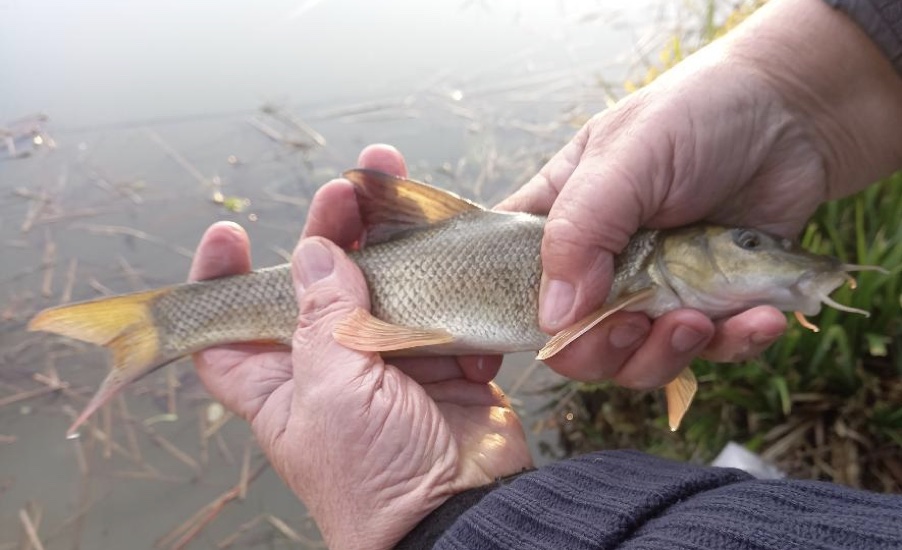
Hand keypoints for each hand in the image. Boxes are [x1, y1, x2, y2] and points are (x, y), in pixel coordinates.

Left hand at [189, 145, 531, 549]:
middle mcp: (330, 365)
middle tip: (344, 191)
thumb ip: (325, 318)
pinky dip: (447, 292)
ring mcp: (389, 361)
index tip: (231, 233)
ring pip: (382, 284)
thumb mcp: (333, 391)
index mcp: (280, 381)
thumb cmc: (375, 477)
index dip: (222, 279)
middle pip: (318, 285)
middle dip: (329, 233)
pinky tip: (452, 280)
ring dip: (392, 240)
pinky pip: (438, 308)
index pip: (231, 326)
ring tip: (399, 185)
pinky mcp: (442, 361)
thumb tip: (316, 253)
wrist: (462, 515)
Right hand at [498, 0, 901, 388]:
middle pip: (572, 342)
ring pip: (636, 361)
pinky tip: (760, 317)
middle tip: (636, 321)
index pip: (508, 282)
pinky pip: (711, 354)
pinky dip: (734, 345)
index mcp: (558, 224)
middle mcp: (600, 267)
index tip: (500, 357)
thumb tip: (554, 317)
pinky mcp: (711, 307)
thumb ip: (582, 231)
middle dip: (601, 348)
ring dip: (666, 354)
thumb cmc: (695, 115)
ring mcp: (656, 292)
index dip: (500, 323)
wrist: (793, 115)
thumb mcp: (625, 158)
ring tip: (702, 318)